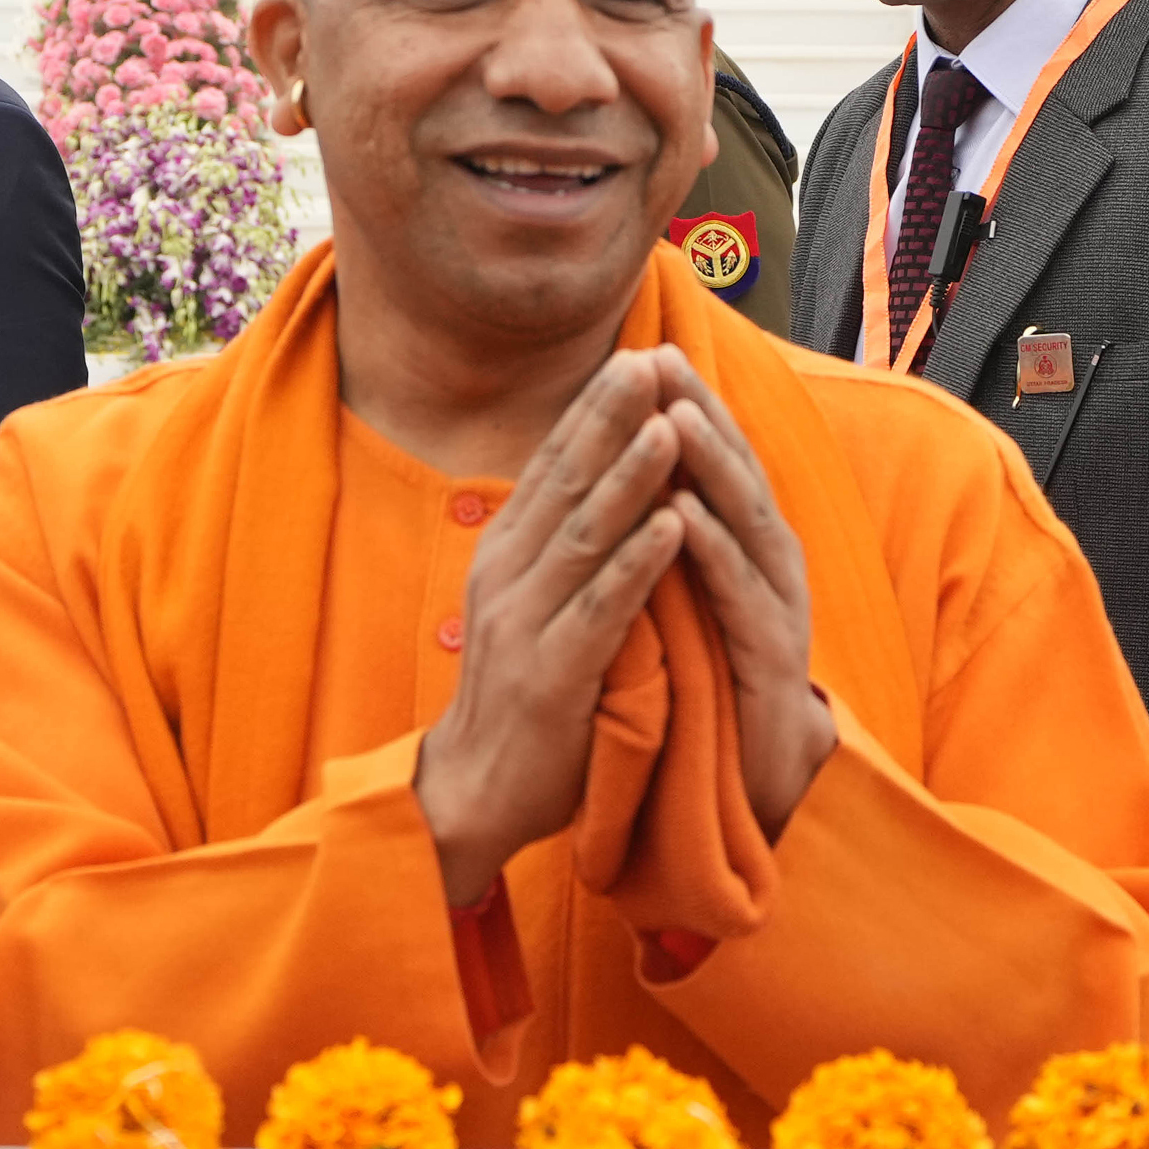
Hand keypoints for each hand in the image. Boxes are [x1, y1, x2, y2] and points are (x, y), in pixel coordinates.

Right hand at [411, 350, 690, 907]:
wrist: (474, 791)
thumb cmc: (519, 697)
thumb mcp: (528, 606)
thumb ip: (557, 551)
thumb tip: (595, 484)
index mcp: (504, 554)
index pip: (552, 467)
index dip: (590, 411)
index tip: (632, 358)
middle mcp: (506, 575)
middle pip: (565, 483)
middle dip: (609, 418)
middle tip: (648, 361)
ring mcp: (525, 623)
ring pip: (586, 533)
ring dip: (630, 475)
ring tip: (669, 424)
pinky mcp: (552, 673)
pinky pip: (603, 607)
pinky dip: (640, 561)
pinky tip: (674, 525)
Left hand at [643, 352, 833, 834]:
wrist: (756, 781)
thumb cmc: (717, 677)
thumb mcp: (692, 595)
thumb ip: (678, 538)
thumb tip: (642, 473)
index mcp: (748, 547)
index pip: (716, 462)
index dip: (686, 405)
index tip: (644, 352)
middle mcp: (772, 565)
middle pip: (737, 474)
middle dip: (700, 412)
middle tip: (659, 357)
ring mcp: (779, 608)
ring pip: (746, 522)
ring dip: (712, 466)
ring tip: (673, 415)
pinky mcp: (771, 659)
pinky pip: (741, 595)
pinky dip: (714, 549)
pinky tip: (685, 515)